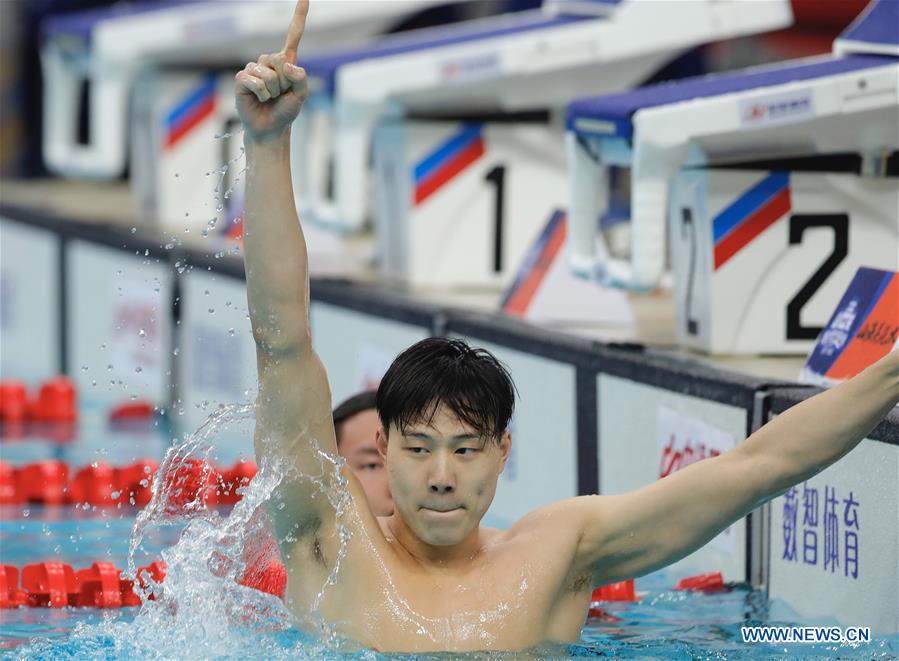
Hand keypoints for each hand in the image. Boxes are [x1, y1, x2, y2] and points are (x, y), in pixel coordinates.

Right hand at [235, 0, 308, 143]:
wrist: (271, 129)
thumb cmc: (286, 111)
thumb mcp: (301, 95)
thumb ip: (300, 77)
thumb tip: (284, 63)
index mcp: (287, 62)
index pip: (293, 35)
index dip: (299, 16)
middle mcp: (269, 61)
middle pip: (280, 59)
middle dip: (284, 82)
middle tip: (280, 94)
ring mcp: (254, 68)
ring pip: (268, 74)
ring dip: (273, 91)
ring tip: (270, 98)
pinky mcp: (242, 78)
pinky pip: (255, 80)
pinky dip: (261, 93)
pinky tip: (260, 99)